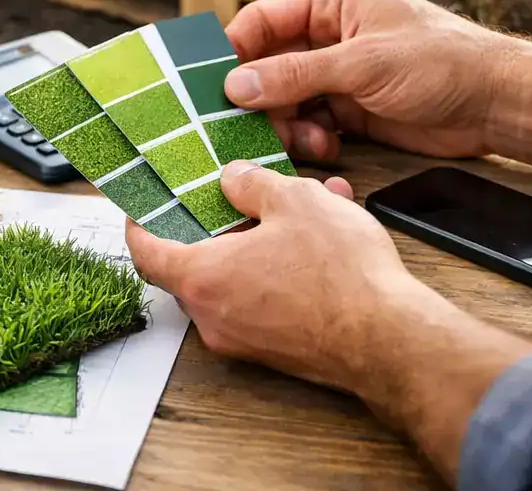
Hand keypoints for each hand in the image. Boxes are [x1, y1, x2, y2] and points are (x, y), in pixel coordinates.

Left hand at [129, 159, 531, 483]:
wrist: (391, 341)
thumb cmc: (341, 276)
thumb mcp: (295, 200)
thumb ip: (252, 184)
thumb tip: (233, 180)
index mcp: (202, 277)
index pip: (145, 251)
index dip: (140, 224)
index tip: (142, 207)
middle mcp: (213, 317)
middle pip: (193, 264)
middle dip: (218, 224)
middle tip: (236, 195)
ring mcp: (244, 340)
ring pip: (236, 278)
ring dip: (260, 241)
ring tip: (302, 206)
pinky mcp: (275, 351)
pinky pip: (262, 300)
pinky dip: (279, 268)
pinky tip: (320, 240)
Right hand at [222, 0, 523, 163]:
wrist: (499, 104)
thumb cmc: (442, 62)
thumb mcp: (362, 64)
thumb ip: (296, 74)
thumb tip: (236, 85)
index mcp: (331, 2)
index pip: (262, 21)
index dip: (233, 52)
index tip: (211, 86)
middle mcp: (329, 34)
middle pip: (268, 66)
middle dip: (261, 98)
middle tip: (249, 128)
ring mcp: (339, 73)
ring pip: (286, 100)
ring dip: (287, 124)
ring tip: (308, 141)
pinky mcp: (352, 108)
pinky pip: (310, 122)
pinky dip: (309, 138)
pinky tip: (327, 148)